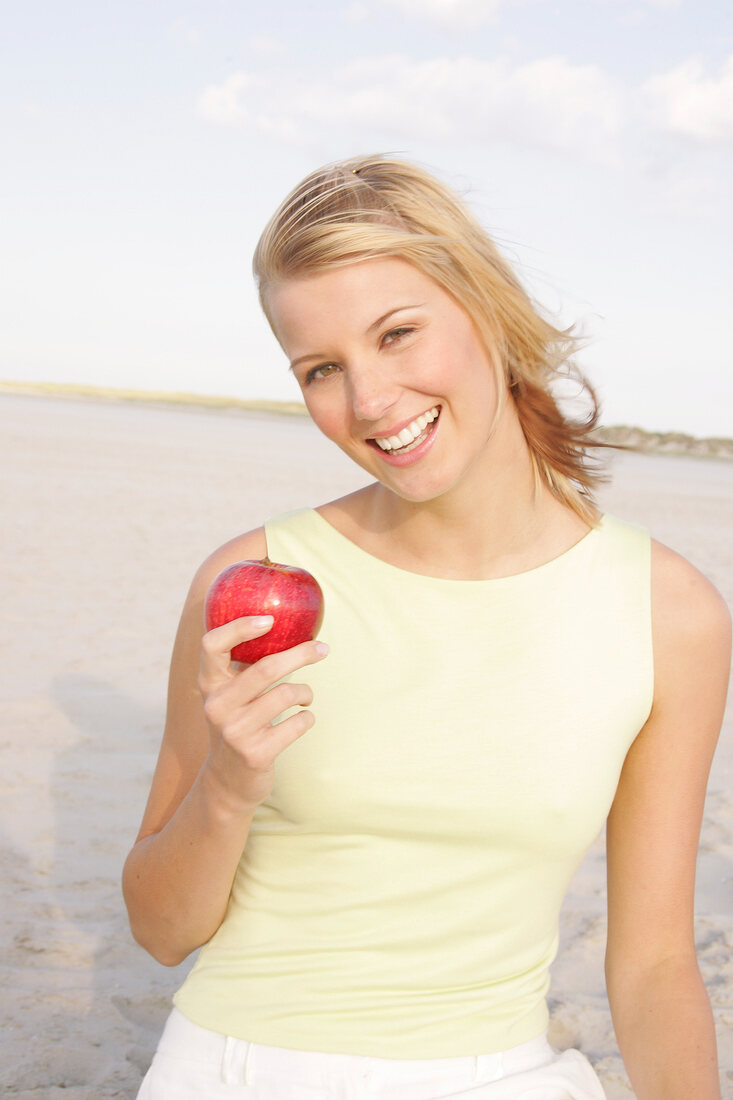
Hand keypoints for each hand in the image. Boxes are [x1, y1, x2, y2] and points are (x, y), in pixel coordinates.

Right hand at [197, 615, 327, 814]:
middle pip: (265, 668)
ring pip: (286, 694)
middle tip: (323, 648)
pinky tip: (301, 719)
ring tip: (305, 697)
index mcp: (209, 684)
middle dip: (301, 654)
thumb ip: (244, 664)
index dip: (239, 627)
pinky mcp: (255, 754)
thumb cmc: (238, 722)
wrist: (227, 781)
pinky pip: (297, 724)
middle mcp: (216, 706)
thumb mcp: (230, 694)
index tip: (270, 619)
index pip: (212, 644)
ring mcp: (235, 732)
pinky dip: (306, 718)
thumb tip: (288, 623)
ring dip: (305, 692)